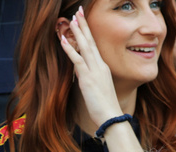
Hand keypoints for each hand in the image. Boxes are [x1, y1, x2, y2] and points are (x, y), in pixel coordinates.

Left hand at [58, 6, 124, 125]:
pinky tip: (63, 40)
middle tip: (78, 11)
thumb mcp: (97, 89)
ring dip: (77, 32)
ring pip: (85, 47)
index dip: (88, 32)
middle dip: (83, 25)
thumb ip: (89, 79)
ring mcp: (94, 71)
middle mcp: (100, 65)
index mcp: (103, 67)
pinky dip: (70, 49)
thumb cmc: (104, 107)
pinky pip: (78, 60)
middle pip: (91, 41)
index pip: (94, 45)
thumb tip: (81, 74)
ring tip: (71, 19)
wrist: (111, 116)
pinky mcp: (88, 78)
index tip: (82, 21)